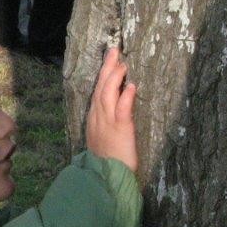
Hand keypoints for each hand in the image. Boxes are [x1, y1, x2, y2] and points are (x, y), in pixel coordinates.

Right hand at [86, 47, 138, 171]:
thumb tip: (114, 107)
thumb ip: (106, 121)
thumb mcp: (102, 137)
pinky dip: (126, 97)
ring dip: (115, 78)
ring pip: (108, 94)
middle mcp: (98, 117)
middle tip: (114, 51)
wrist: (105, 176)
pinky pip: (122, 110)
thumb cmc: (107, 160)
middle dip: (107, 68)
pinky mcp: (120, 129)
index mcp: (94, 119)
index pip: (97, 91)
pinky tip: (131, 86)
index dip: (103, 75)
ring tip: (123, 64)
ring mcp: (107, 123)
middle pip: (101, 88)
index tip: (109, 61)